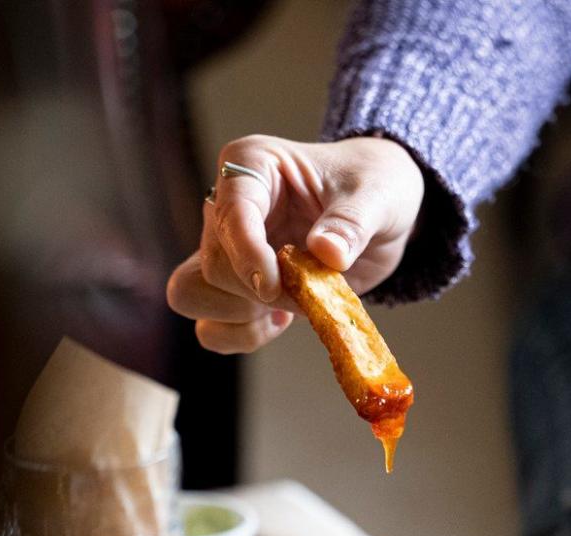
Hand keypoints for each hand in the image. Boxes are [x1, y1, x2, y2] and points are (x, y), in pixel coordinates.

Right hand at [165, 135, 423, 354]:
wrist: (378, 212)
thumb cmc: (373, 186)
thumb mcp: (378, 193)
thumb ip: (352, 222)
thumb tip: (327, 252)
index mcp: (252, 165)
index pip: (230, 214)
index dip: (248, 256)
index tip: (275, 285)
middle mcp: (226, 206)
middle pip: (210, 265)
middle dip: (253, 293)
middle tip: (302, 294)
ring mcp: (226, 249)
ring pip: (192, 294)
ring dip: (238, 318)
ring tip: (284, 311)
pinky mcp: (234, 287)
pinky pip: (211, 326)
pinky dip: (241, 336)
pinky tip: (278, 321)